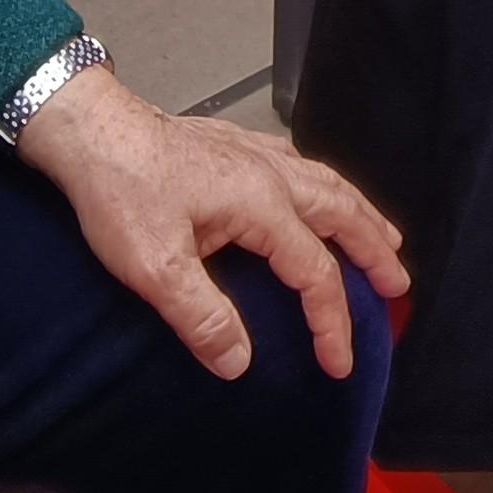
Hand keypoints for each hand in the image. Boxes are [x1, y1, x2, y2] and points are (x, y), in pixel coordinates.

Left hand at [13, 59, 407, 380]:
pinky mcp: (233, 144)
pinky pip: (300, 164)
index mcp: (261, 204)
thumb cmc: (120, 193)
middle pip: (342, 213)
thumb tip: (240, 362)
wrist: (91, 129)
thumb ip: (202, 316)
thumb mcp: (154, 266)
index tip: (339, 362)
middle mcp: (270, 174)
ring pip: (327, 182)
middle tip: (400, 282)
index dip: (332, 320)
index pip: (314, 271)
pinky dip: (326, 183)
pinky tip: (319, 188)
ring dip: (360, 213)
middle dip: (374, 251)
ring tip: (384, 236)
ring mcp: (254, 154)